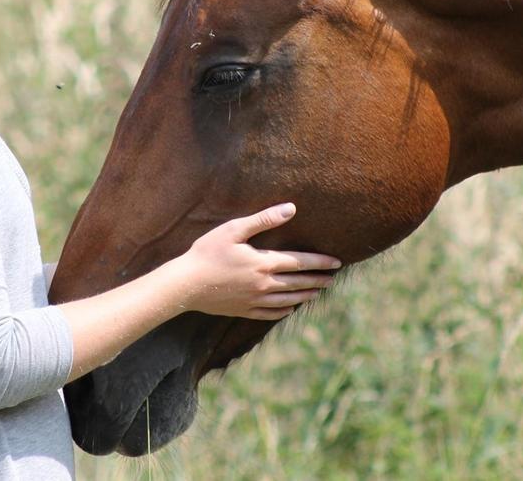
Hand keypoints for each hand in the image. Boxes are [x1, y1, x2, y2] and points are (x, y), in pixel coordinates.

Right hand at [174, 203, 341, 320]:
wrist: (186, 284)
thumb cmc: (207, 252)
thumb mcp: (234, 229)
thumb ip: (264, 219)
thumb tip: (291, 209)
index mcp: (264, 263)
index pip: (300, 262)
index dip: (320, 262)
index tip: (336, 263)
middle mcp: (264, 284)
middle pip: (298, 283)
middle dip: (317, 280)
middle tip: (332, 279)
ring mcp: (254, 300)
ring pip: (288, 300)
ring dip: (305, 295)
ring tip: (317, 292)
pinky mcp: (244, 310)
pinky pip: (271, 314)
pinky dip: (284, 310)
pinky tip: (290, 308)